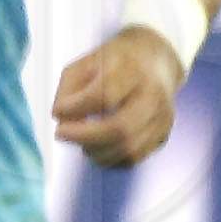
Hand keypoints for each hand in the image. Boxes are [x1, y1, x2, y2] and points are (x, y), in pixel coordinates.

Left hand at [52, 26, 182, 166]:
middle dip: (84, 137)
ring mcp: (162, 117)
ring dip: (95, 151)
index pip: (104, 95)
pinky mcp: (162, 135)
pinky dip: (109, 159)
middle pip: (121, 128)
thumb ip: (68, 89)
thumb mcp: (85, 63)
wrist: (157, 62)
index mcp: (133, 69)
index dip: (76, 108)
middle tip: (60, 133)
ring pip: (128, 149)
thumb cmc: (115, 63)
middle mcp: (153, 94)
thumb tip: (62, 119)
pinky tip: (97, 147)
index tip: (58, 111)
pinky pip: (133, 158)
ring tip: (81, 141)